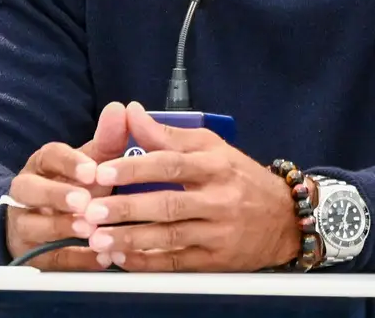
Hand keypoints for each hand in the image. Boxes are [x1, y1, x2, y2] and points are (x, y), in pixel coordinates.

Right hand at [4, 101, 130, 269]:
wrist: (41, 223)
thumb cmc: (74, 186)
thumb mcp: (90, 163)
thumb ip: (108, 140)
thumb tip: (120, 108)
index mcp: (42, 164)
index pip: (49, 156)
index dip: (69, 163)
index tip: (91, 170)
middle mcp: (25, 193)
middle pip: (29, 190)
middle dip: (56, 196)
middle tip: (84, 202)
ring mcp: (23, 224)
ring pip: (33, 226)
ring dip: (62, 229)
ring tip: (91, 231)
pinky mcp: (30, 254)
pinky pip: (50, 259)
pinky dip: (76, 259)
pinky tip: (102, 256)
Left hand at [69, 101, 303, 271]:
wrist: (284, 218)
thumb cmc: (239, 177)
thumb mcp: (211, 148)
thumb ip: (168, 135)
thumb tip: (131, 112)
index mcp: (216, 165)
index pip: (171, 164)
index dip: (135, 168)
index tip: (102, 172)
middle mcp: (219, 198)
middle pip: (167, 204)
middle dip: (126, 209)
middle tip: (90, 212)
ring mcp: (219, 232)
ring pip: (169, 236)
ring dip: (130, 239)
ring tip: (97, 240)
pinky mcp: (216, 260)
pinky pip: (176, 262)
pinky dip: (147, 261)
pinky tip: (122, 258)